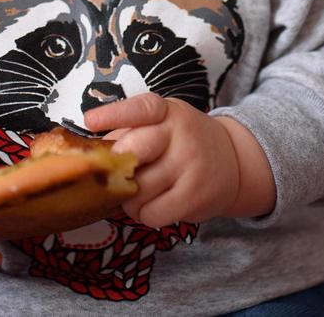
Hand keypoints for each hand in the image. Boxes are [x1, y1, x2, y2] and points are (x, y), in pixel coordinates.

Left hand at [83, 92, 240, 228]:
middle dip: (117, 168)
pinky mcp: (195, 196)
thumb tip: (93, 154)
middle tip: (119, 175)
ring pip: (138, 191)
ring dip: (129, 199)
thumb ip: (130, 132)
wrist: (233, 161)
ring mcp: (190, 165)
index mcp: (168, 112)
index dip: (114, 114)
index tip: (90, 121)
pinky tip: (153, 205)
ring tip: (139, 193)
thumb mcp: (163, 123)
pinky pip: (152, 214)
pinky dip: (145, 215)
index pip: (141, 108)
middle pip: (133, 153)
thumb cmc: (182, 142)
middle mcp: (181, 135)